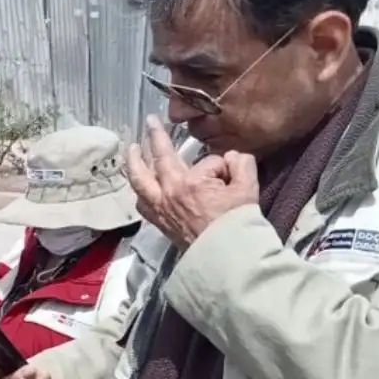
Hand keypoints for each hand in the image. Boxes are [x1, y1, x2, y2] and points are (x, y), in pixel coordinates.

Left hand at [125, 116, 258, 248]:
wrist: (225, 256)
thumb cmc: (237, 222)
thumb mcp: (248, 187)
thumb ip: (241, 163)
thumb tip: (230, 157)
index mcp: (192, 182)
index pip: (207, 161)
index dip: (222, 166)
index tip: (230, 178)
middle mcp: (170, 192)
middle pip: (159, 158)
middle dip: (155, 137)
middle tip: (150, 122)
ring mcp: (160, 207)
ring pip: (140, 180)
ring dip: (134, 162)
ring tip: (131, 149)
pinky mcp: (158, 222)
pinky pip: (142, 203)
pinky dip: (139, 191)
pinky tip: (138, 185)